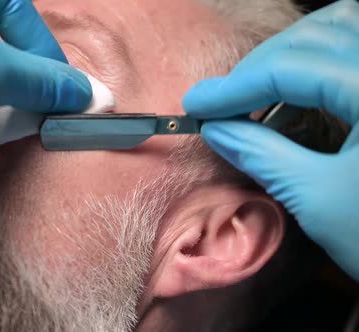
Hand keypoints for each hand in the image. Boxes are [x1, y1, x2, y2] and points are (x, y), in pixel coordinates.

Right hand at [182, 0, 358, 279]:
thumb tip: (216, 130)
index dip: (236, 86)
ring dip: (290, 57)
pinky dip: (318, 64)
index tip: (197, 105)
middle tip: (224, 103)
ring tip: (256, 98)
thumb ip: (262, 155)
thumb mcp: (317, 199)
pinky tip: (296, 100)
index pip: (292, 68)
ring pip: (339, 30)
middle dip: (260, 65)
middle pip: (315, 36)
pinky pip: (354, 50)